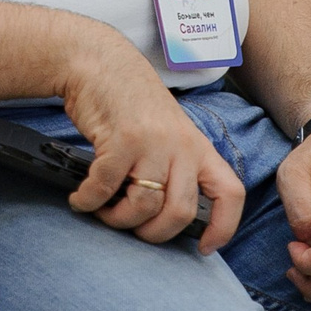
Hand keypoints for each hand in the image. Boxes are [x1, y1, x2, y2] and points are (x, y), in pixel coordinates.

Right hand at [58, 25, 244, 252]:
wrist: (100, 62)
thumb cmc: (130, 102)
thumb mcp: (167, 132)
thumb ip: (175, 166)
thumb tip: (167, 216)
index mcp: (198, 147)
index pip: (230, 193)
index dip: (224, 228)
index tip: (203, 247)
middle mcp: (181, 146)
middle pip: (181, 213)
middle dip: (153, 234)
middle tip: (132, 229)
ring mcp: (153, 142)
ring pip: (144, 206)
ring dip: (117, 219)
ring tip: (102, 212)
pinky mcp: (122, 139)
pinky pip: (106, 188)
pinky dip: (89, 201)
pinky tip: (80, 198)